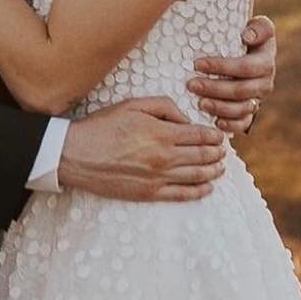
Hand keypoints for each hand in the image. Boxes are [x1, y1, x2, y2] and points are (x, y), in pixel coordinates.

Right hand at [57, 97, 226, 201]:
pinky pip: (182, 194)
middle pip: (202, 156)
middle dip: (217, 153)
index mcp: (162, 133)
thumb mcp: (133, 104)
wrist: (77, 155)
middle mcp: (165, 157)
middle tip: (223, 151)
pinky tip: (207, 187)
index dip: (214, 136)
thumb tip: (185, 119)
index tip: (220, 136)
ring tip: (220, 167)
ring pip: (197, 176)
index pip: (199, 135)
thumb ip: (164, 107)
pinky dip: (199, 191)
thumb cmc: (103, 126)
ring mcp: (158, 178)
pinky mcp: (150, 193)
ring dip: (213, 171)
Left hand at [189, 14, 275, 135]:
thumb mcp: (257, 26)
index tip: (197, 64)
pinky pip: (244, 124)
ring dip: (219, 107)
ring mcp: (258, 99)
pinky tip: (214, 122)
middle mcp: (265, 83)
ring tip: (199, 103)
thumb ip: (259, 28)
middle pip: (241, 90)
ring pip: (242, 109)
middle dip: (214, 88)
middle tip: (191, 85)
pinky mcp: (251, 112)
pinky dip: (230, 125)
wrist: (248, 50)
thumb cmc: (245, 34)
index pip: (245, 67)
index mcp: (266, 61)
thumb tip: (246, 37)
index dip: (221, 66)